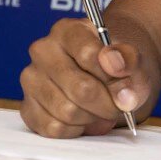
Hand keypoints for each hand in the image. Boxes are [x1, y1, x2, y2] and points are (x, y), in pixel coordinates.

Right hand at [19, 17, 158, 137]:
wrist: (109, 76)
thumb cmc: (119, 65)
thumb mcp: (132, 57)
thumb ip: (129, 61)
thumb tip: (117, 75)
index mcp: (67, 30)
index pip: (90, 56)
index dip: (113, 77)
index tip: (127, 83)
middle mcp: (43, 51)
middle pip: (81, 89)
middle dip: (108, 103)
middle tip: (120, 104)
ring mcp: (31, 80)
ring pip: (67, 112)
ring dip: (93, 117)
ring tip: (102, 108)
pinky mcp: (27, 107)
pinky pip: (54, 129)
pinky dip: (76, 129)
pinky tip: (85, 117)